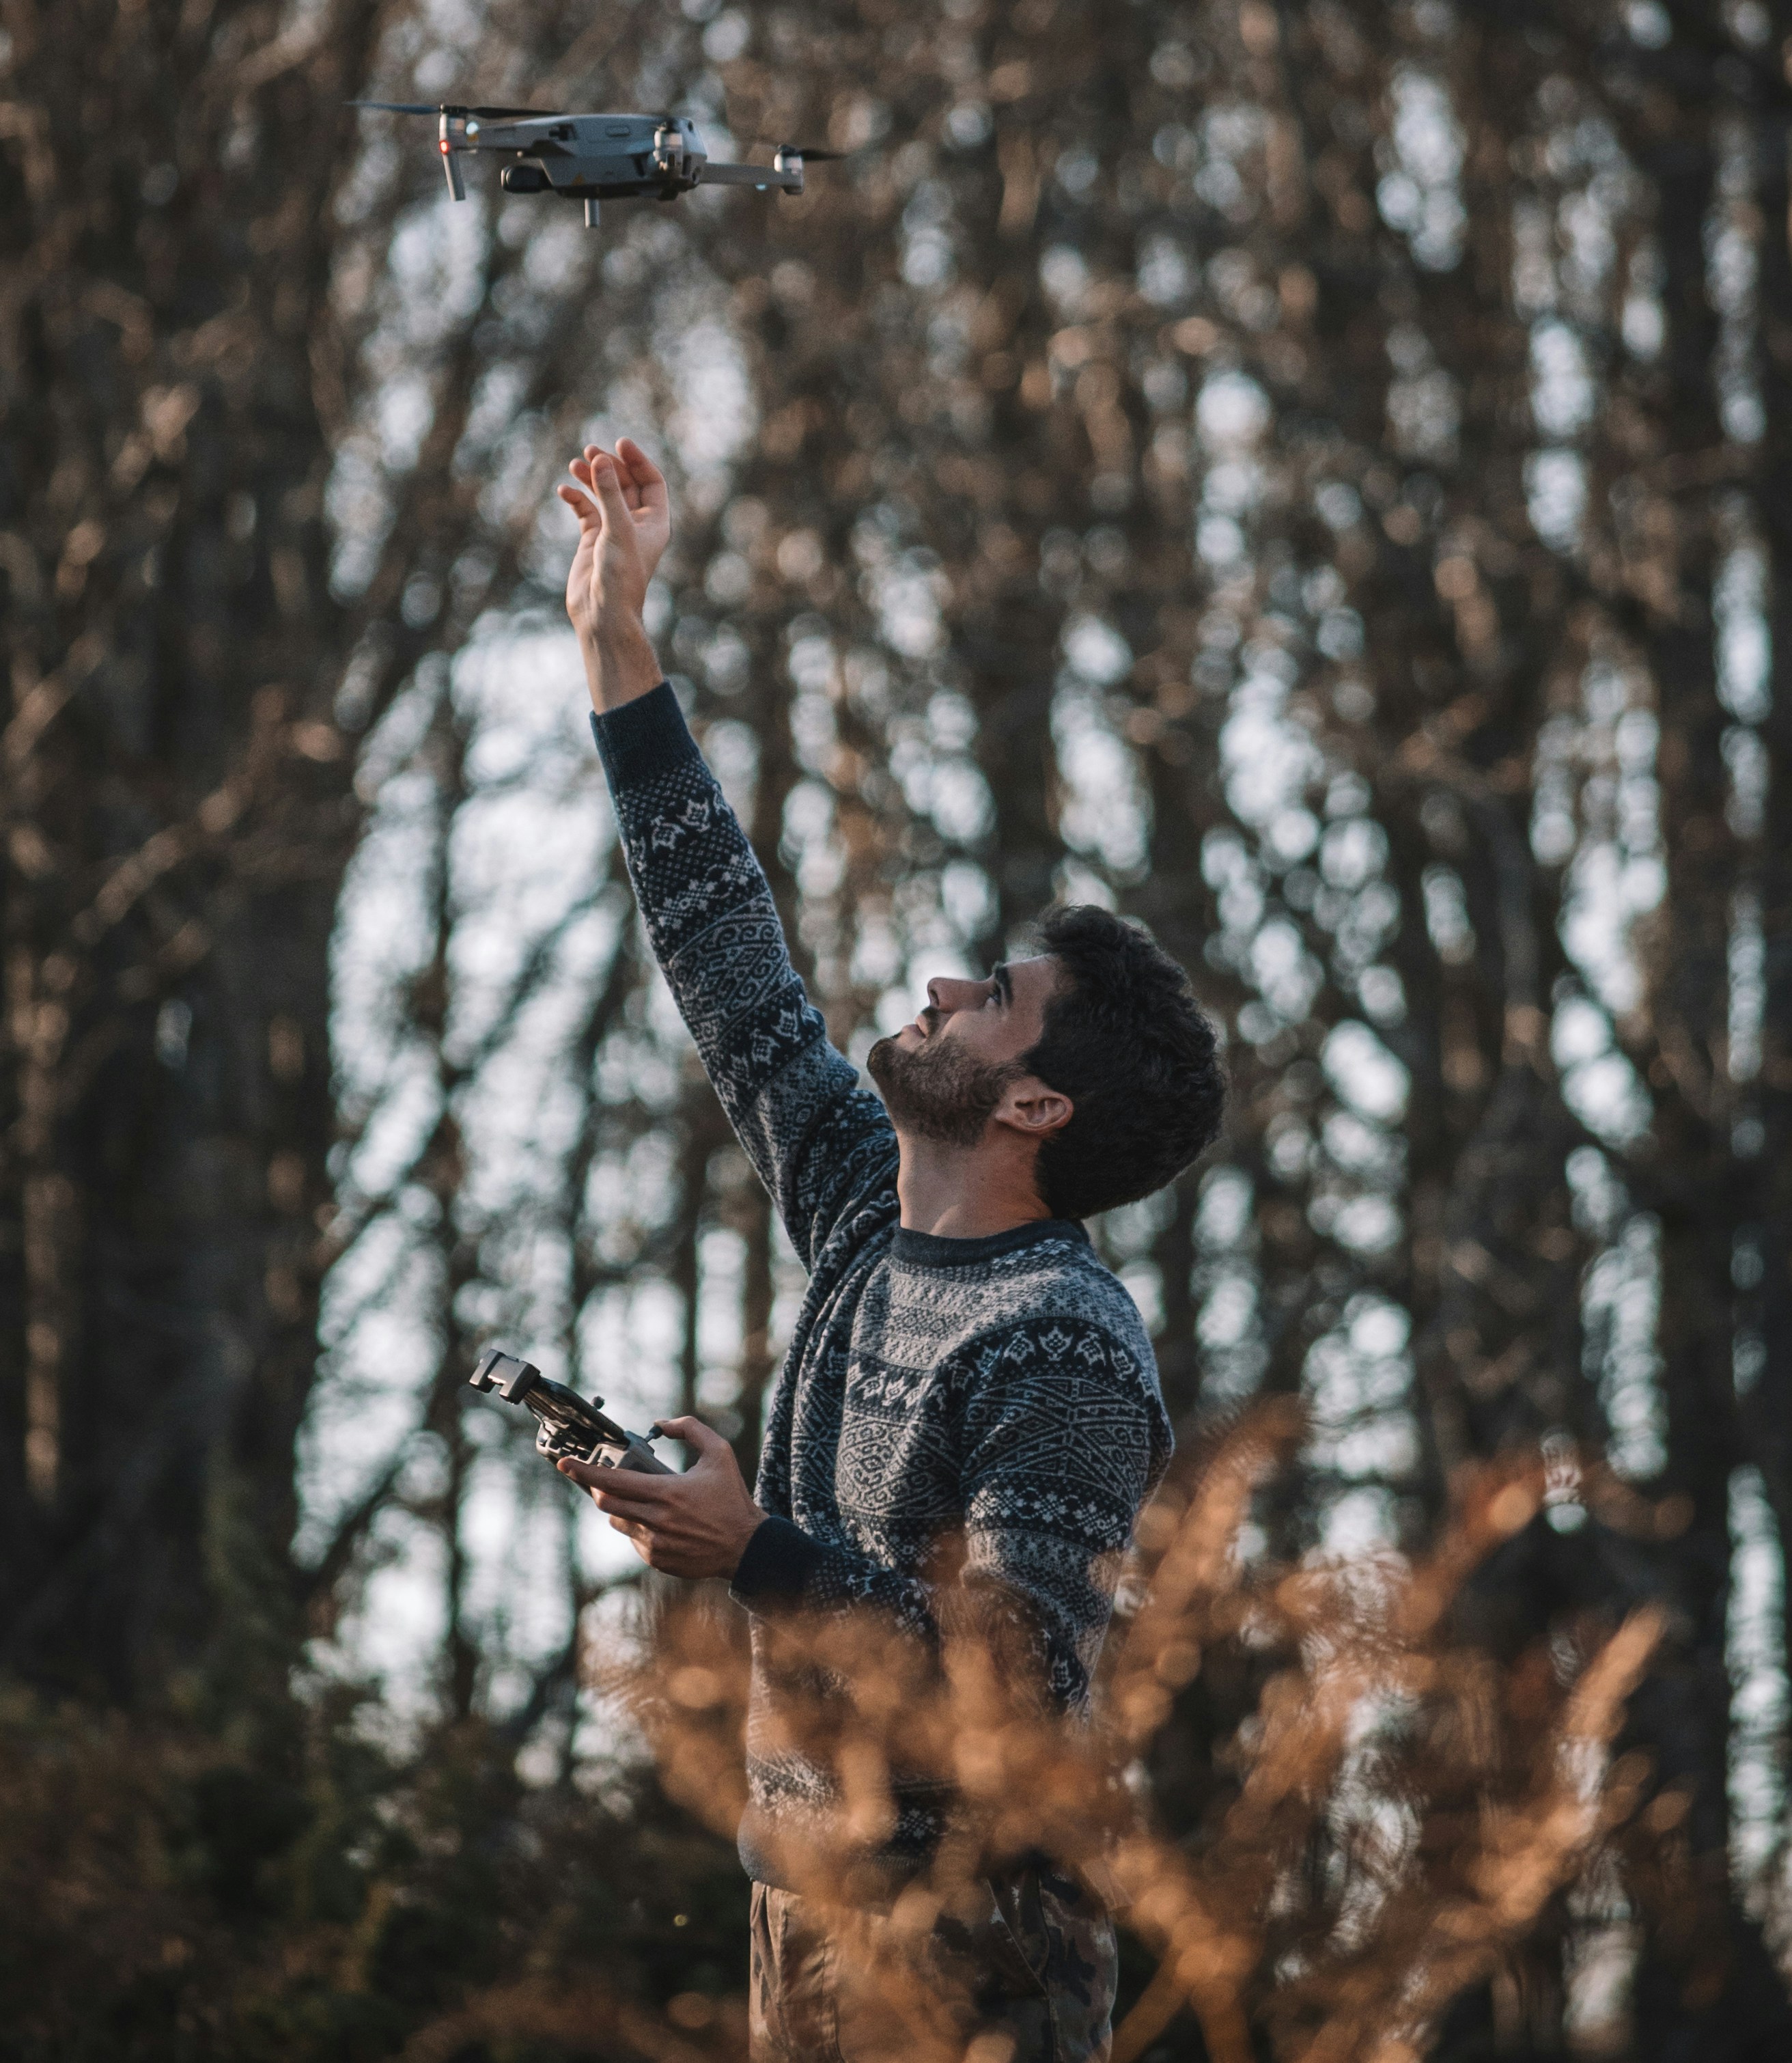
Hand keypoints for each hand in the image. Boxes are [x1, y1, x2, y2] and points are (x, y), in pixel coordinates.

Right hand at [555, 436, 669, 711]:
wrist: (602, 613)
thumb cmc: (620, 577)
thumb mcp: (616, 530)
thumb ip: (608, 494)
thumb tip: (600, 460)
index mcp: (654, 522)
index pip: (651, 481)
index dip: (637, 460)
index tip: (619, 443)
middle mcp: (636, 525)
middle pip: (625, 483)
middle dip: (609, 466)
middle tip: (590, 451)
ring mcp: (613, 531)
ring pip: (603, 495)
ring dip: (591, 478)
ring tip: (575, 464)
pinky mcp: (593, 540)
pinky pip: (585, 510)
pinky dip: (576, 498)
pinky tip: (564, 491)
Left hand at [558, 1415, 765, 1579]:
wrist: (745, 1546)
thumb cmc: (731, 1497)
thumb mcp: (719, 1453)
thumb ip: (690, 1429)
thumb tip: (662, 1423)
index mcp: (666, 1492)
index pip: (613, 1481)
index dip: (584, 1472)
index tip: (565, 1464)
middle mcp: (656, 1520)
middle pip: (606, 1503)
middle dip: (598, 1489)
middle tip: (603, 1479)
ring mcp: (655, 1543)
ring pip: (618, 1521)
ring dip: (620, 1508)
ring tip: (643, 1500)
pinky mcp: (657, 1559)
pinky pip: (635, 1539)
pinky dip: (638, 1527)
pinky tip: (662, 1522)